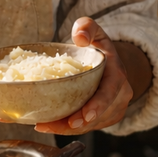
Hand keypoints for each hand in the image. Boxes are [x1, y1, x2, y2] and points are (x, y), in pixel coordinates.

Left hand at [0, 17, 132, 134]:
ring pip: (87, 126)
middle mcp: (118, 97)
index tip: (81, 117)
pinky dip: (64, 128)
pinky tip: (44, 124)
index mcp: (116, 77)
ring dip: (63, 128)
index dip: (96, 107)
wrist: (110, 65)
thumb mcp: (95, 33)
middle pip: (95, 117)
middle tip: (45, 126)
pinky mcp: (102, 120)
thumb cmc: (98, 48)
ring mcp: (111, 111)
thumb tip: (79, 36)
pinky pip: (84, 127)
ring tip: (39, 125)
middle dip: (71, 125)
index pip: (108, 94)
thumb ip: (87, 27)